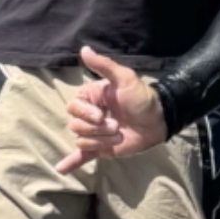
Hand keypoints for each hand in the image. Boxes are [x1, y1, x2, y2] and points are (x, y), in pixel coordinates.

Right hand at [55, 45, 167, 173]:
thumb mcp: (125, 78)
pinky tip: (60, 169)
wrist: (159, 120)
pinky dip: (71, 162)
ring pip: (82, 141)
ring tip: (119, 135)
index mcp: (91, 98)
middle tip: (117, 126)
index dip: (85, 113)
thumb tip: (84, 49)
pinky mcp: (100, 148)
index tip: (100, 114)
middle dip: (97, 129)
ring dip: (101, 141)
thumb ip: (104, 65)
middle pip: (76, 126)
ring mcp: (95, 133)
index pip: (73, 107)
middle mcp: (90, 115)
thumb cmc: (142, 97)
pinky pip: (81, 156)